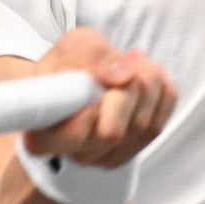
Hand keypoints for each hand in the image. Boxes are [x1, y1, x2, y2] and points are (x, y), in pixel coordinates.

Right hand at [24, 27, 176, 167]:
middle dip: (124, 88)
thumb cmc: (69, 65)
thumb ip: (90, 55)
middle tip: (122, 61)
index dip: (87, 111)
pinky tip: (143, 77)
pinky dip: (160, 93)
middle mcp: (75, 154)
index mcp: (44, 134)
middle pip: (112, 132)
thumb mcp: (72, 46)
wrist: (79, 77)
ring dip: (145, 84)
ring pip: (142, 128)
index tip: (94, 83)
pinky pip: (160, 123)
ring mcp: (105, 157)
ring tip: (131, 63)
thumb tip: (121, 75)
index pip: (70, 137)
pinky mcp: (132, 150)